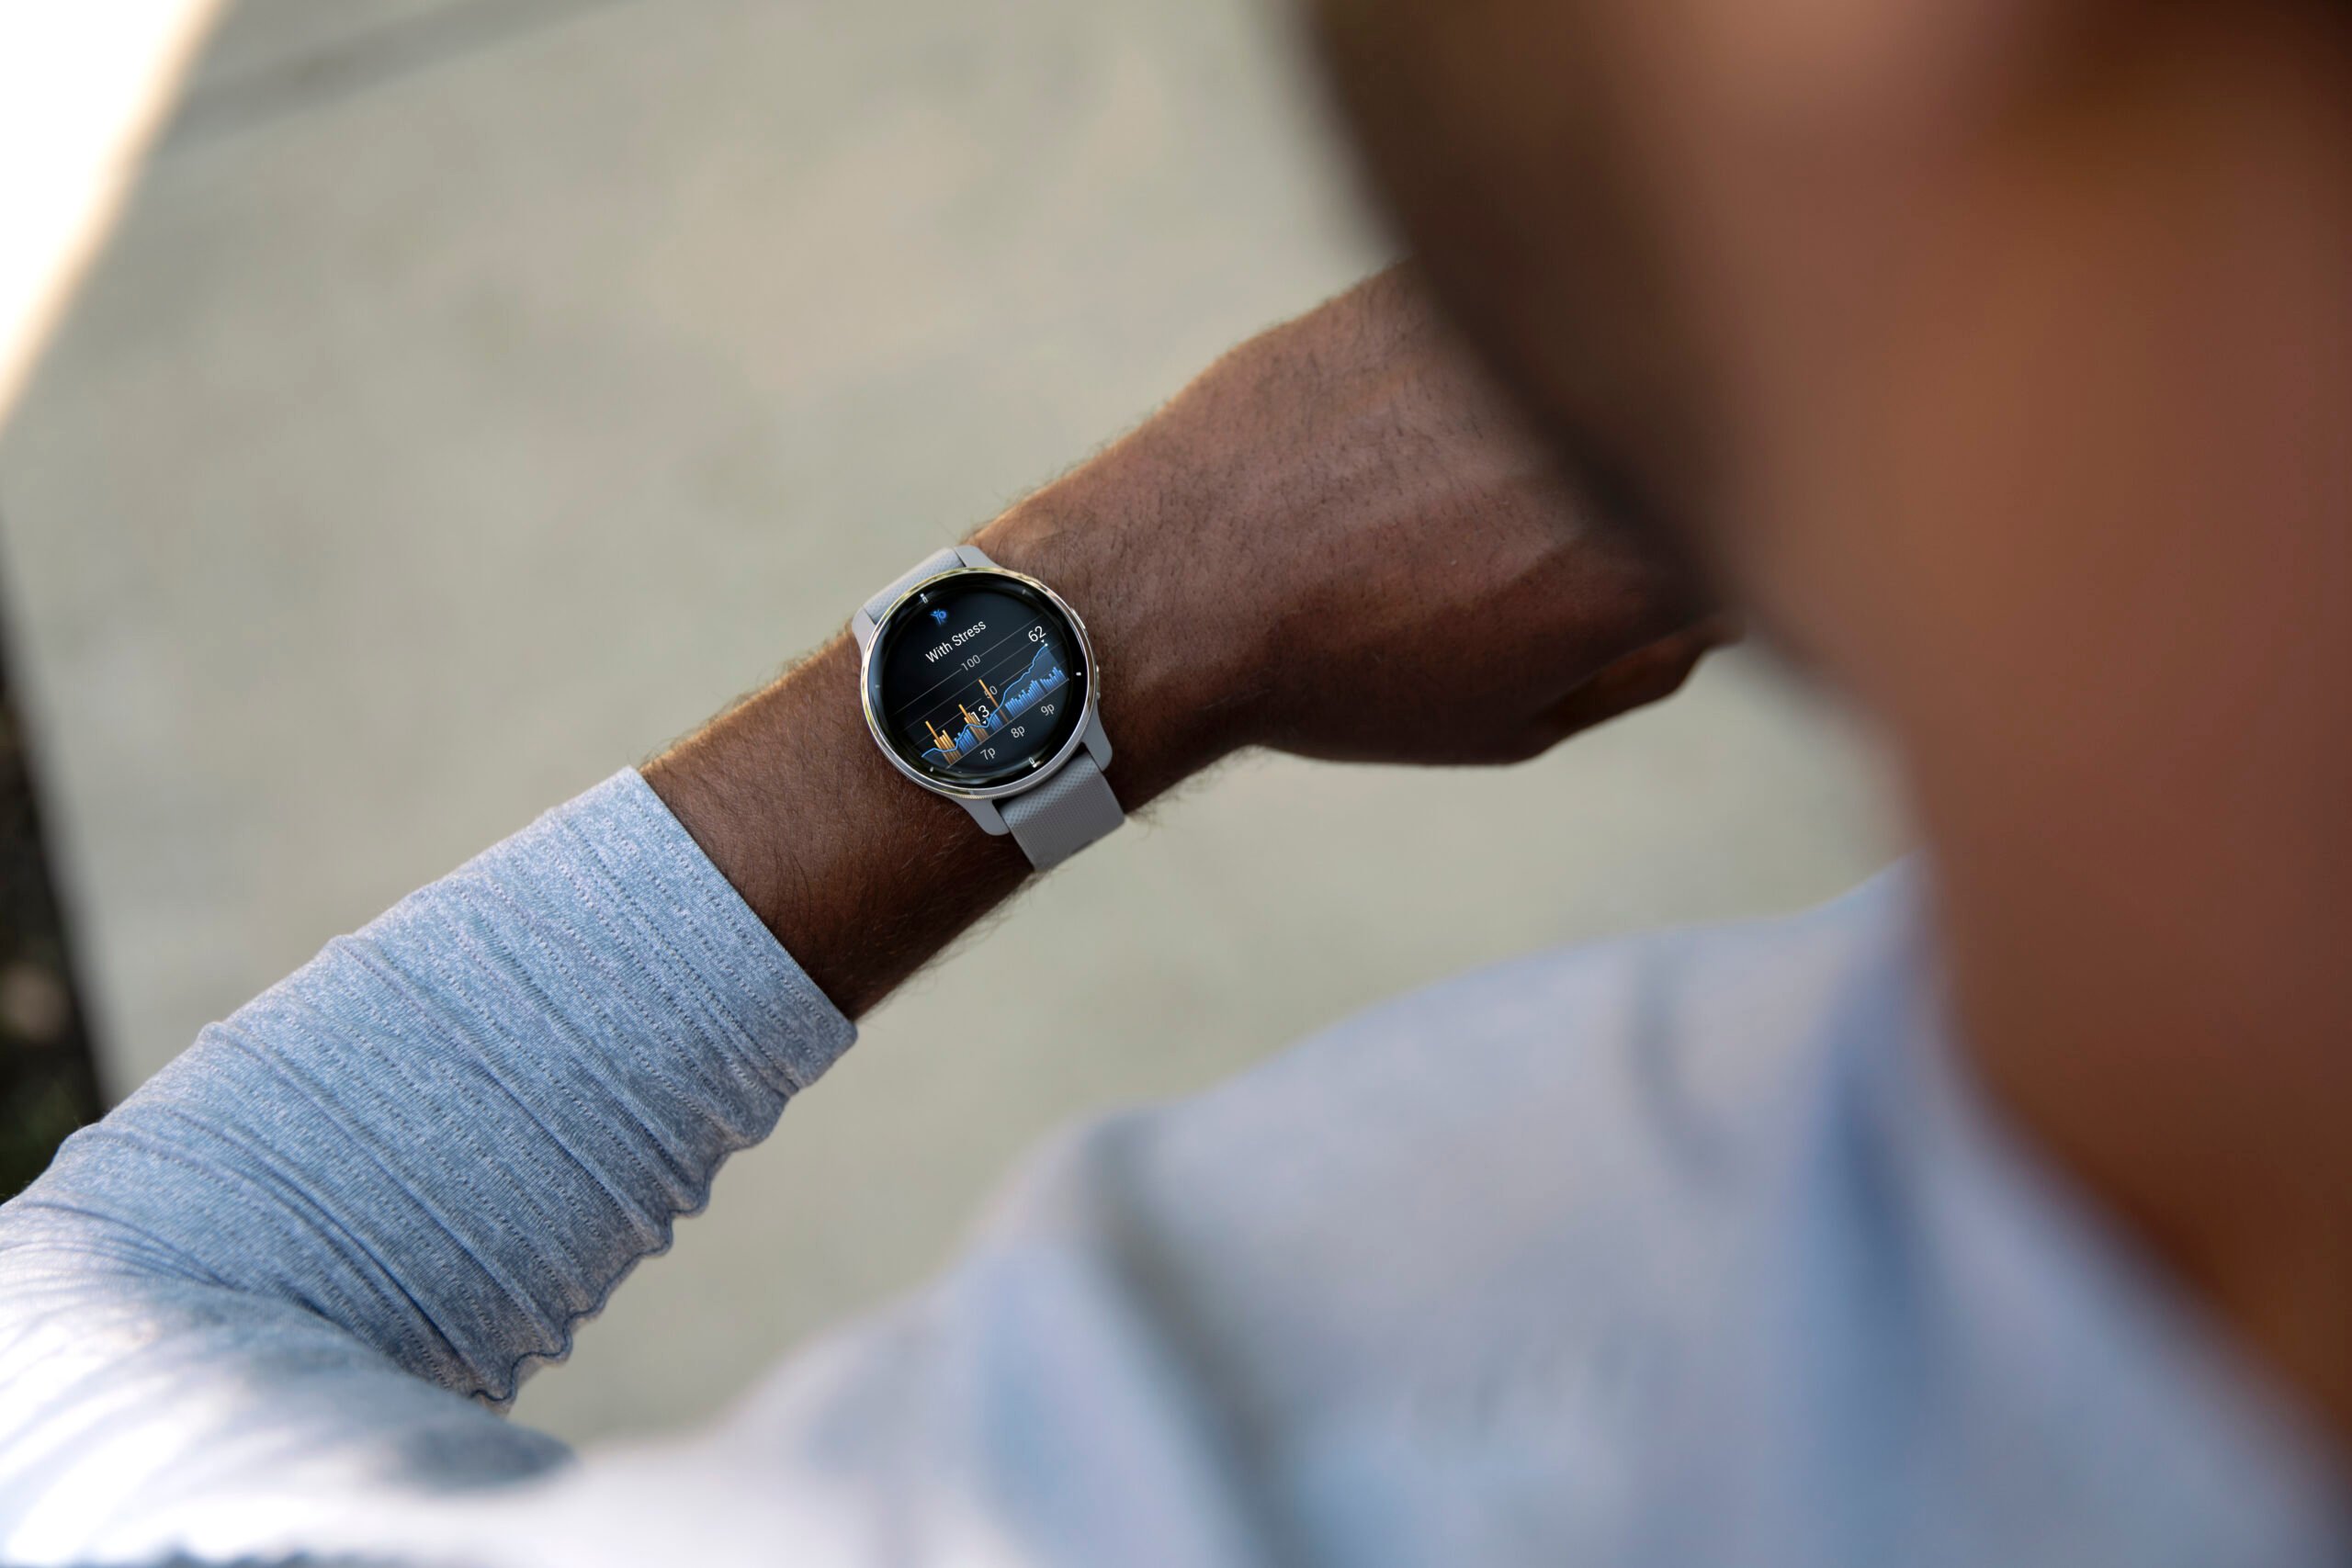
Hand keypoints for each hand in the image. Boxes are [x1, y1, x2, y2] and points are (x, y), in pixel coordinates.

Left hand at [980, 269, 1721, 784]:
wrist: (1176, 586)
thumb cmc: (1343, 675)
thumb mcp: (1517, 717)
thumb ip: (1649, 659)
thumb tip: (1712, 603)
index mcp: (1650, 549)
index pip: (1758, 514)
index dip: (1712, 545)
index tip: (1652, 568)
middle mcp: (1605, 421)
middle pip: (1686, 412)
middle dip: (1647, 455)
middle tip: (1525, 518)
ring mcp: (1512, 332)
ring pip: (1582, 348)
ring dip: (1554, 396)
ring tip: (1429, 480)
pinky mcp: (1428, 278)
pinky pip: (1486, 312)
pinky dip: (1466, 357)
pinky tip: (1386, 428)